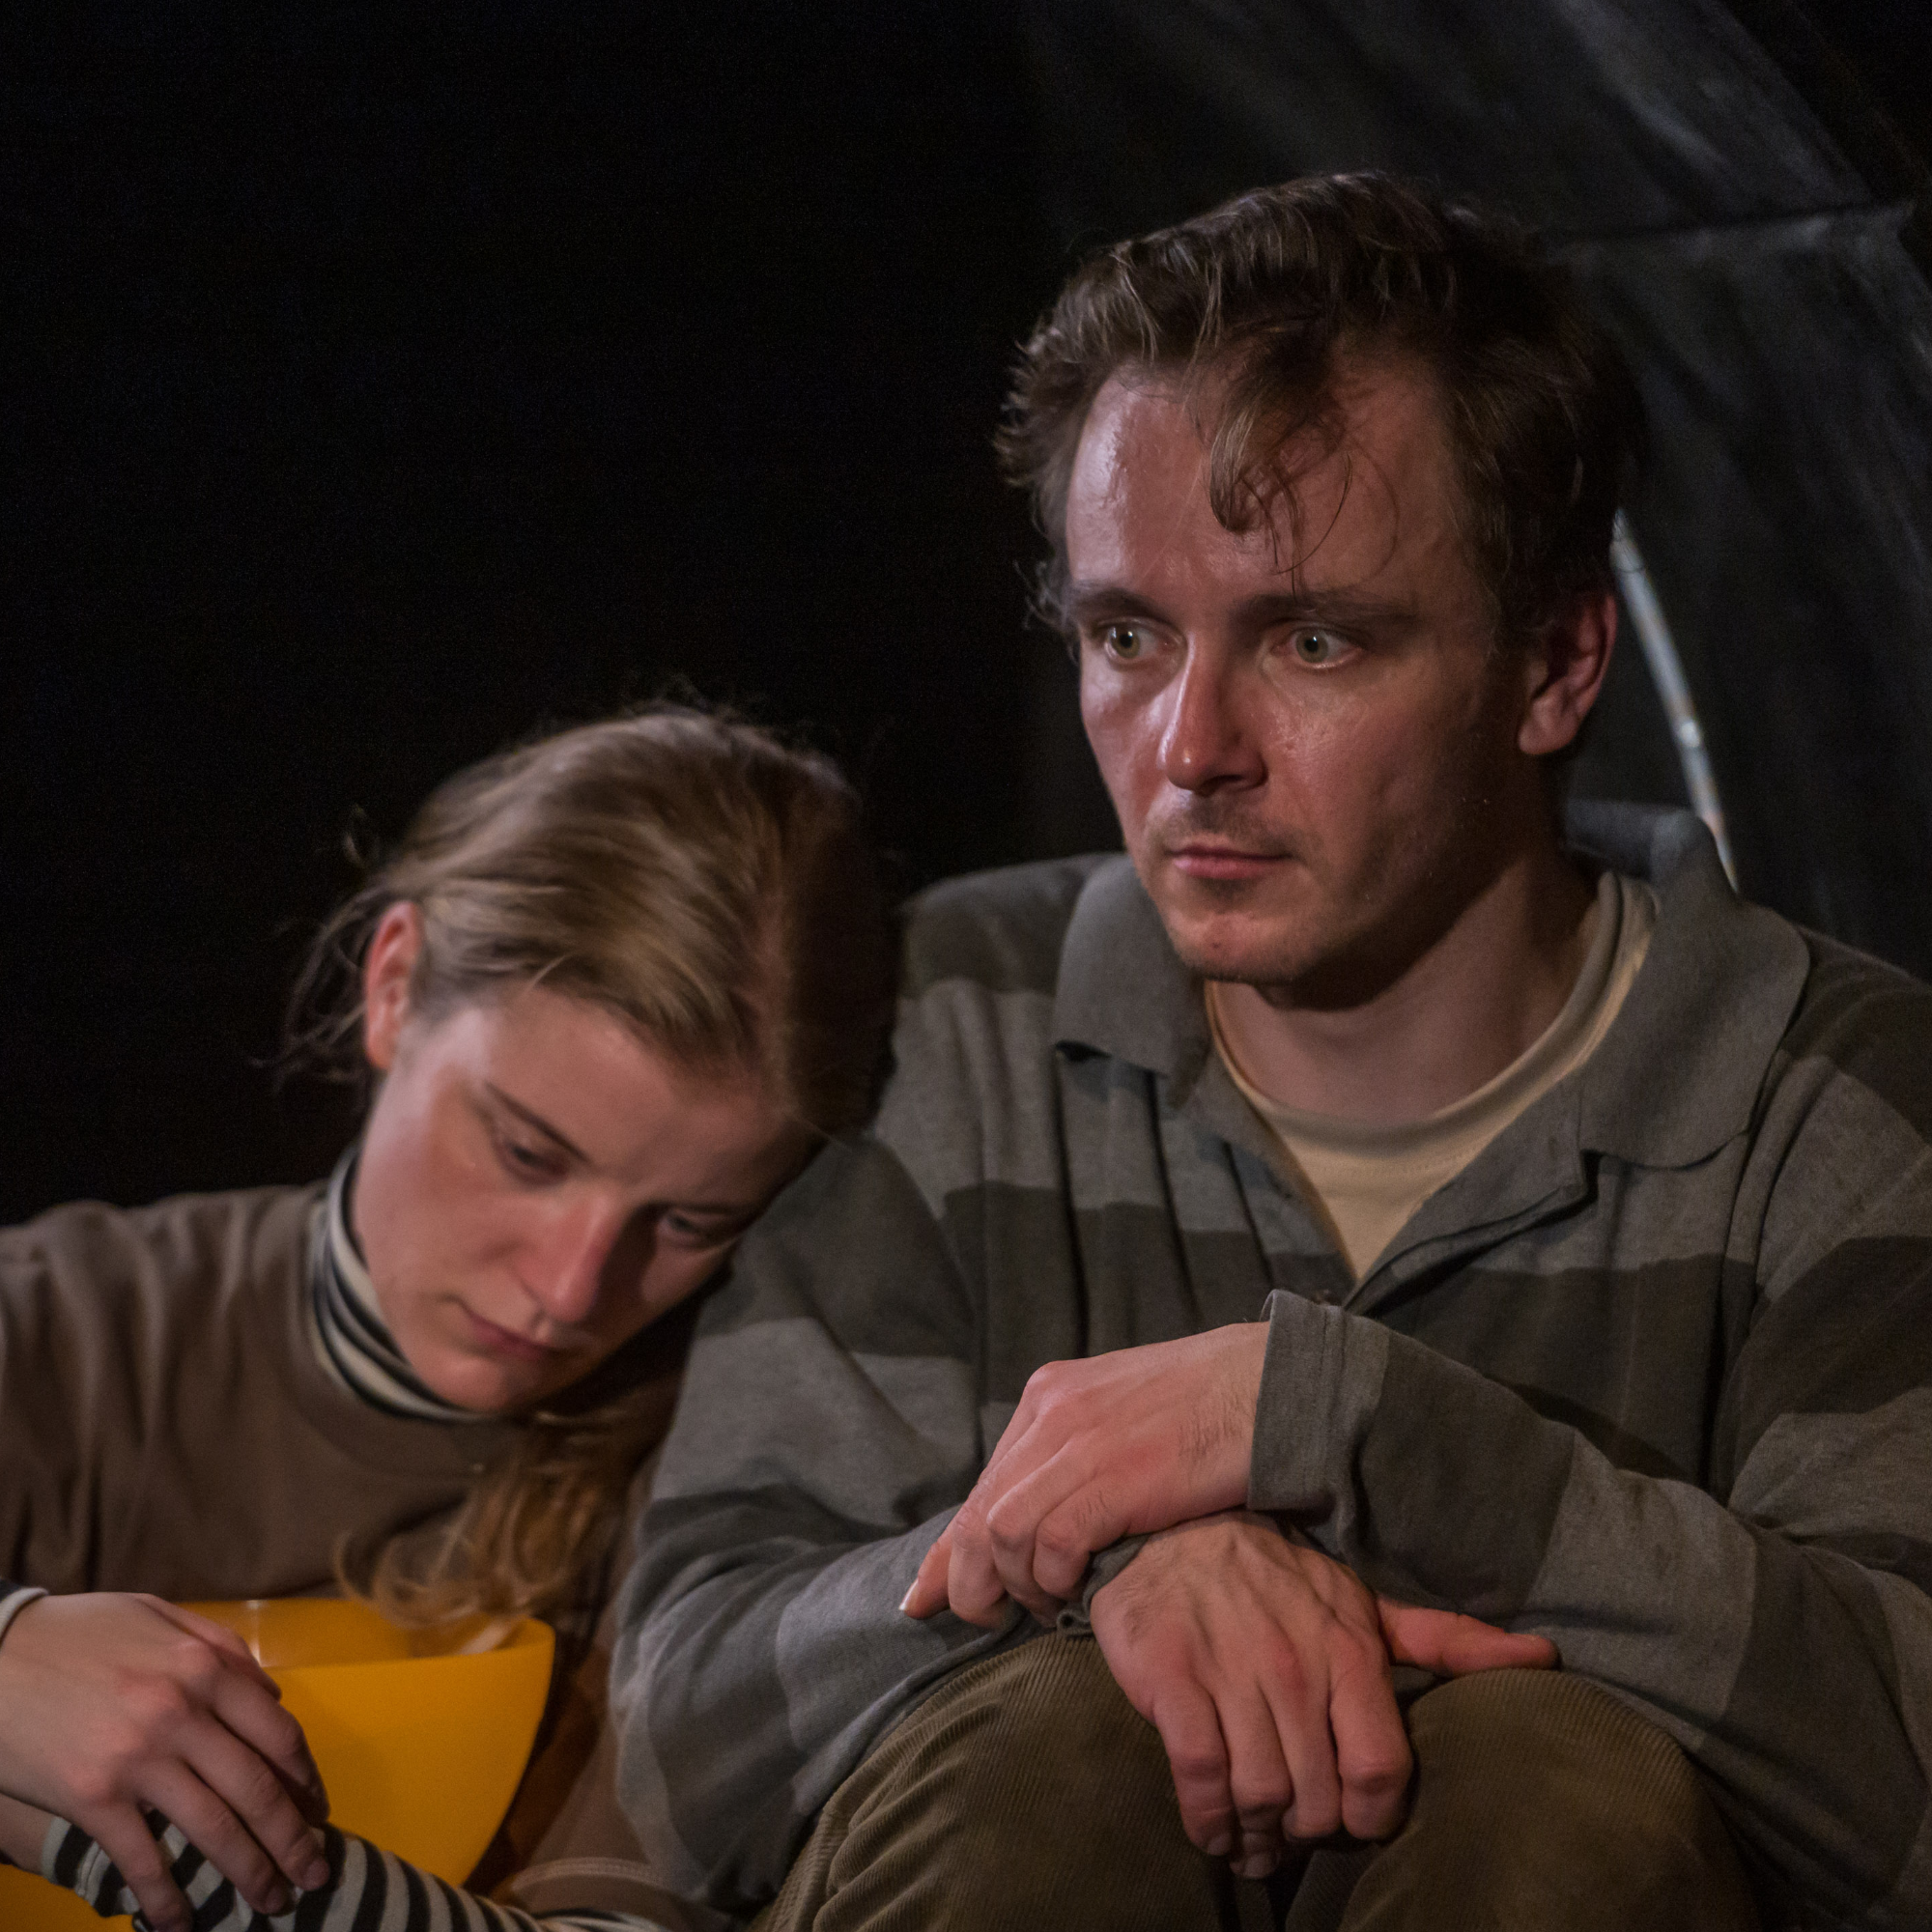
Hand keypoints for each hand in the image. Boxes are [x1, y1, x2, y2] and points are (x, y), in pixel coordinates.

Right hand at [0, 1593, 330, 1931]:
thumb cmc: (80, 1633)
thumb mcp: (162, 1617)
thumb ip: (222, 1649)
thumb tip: (271, 1695)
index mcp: (207, 1667)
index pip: (279, 1735)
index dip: (305, 1781)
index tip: (319, 1811)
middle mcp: (184, 1713)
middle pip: (258, 1789)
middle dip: (293, 1840)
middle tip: (315, 1875)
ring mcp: (139, 1759)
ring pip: (215, 1827)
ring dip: (251, 1871)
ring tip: (272, 1902)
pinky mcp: (93, 1797)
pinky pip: (144, 1857)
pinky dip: (167, 1897)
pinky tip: (182, 1923)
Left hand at [903, 1323, 1269, 1624]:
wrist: (1271, 1386)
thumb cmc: (1211, 1411)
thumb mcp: (1122, 1423)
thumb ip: (1074, 1461)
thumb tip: (1036, 1521)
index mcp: (1051, 1395)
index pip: (983, 1485)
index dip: (948, 1550)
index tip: (925, 1599)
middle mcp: (1052, 1411)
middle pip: (979, 1514)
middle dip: (968, 1580)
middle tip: (988, 1620)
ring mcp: (1080, 1439)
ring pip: (1003, 1533)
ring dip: (1016, 1587)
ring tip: (1046, 1610)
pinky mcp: (1114, 1474)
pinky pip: (1051, 1542)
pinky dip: (1053, 1580)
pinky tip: (1075, 1595)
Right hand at [1089, 1514, 1557, 1877]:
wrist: (1175, 1533)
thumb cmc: (1279, 1582)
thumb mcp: (1366, 1606)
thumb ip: (1447, 1640)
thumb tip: (1545, 1659)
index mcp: (1350, 1650)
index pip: (1379, 1772)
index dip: (1366, 1817)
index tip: (1345, 1822)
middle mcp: (1294, 1662)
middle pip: (1315, 1798)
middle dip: (1304, 1835)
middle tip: (1288, 1840)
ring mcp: (1230, 1668)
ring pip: (1258, 1793)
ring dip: (1254, 1837)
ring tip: (1249, 1842)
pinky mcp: (1170, 1674)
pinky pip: (1200, 1774)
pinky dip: (1207, 1818)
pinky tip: (1211, 1825)